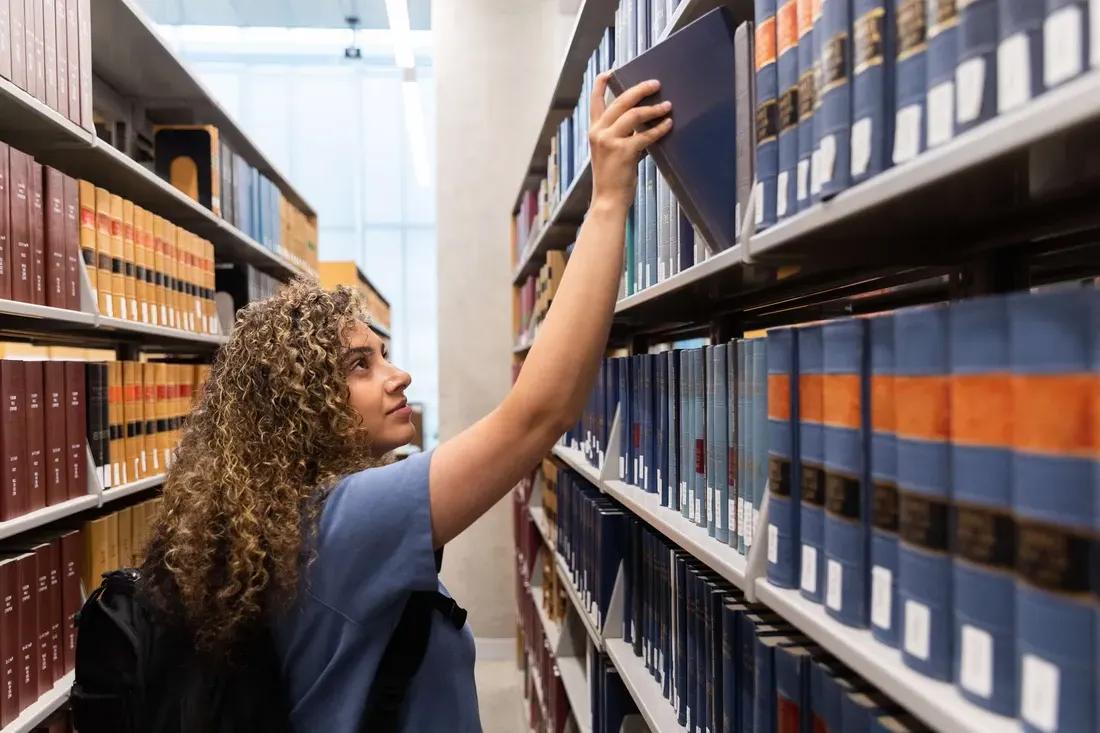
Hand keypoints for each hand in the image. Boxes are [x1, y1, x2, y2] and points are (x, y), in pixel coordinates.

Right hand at [588, 73, 672, 211]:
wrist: (607, 201)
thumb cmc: (612, 178)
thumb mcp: (609, 152)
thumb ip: (620, 135)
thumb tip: (641, 120)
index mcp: (594, 131)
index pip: (595, 102)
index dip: (602, 84)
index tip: (611, 71)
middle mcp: (599, 132)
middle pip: (620, 101)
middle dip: (639, 90)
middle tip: (655, 83)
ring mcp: (610, 142)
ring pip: (634, 115)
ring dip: (654, 109)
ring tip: (668, 106)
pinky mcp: (623, 152)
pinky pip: (645, 135)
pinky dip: (659, 129)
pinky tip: (668, 125)